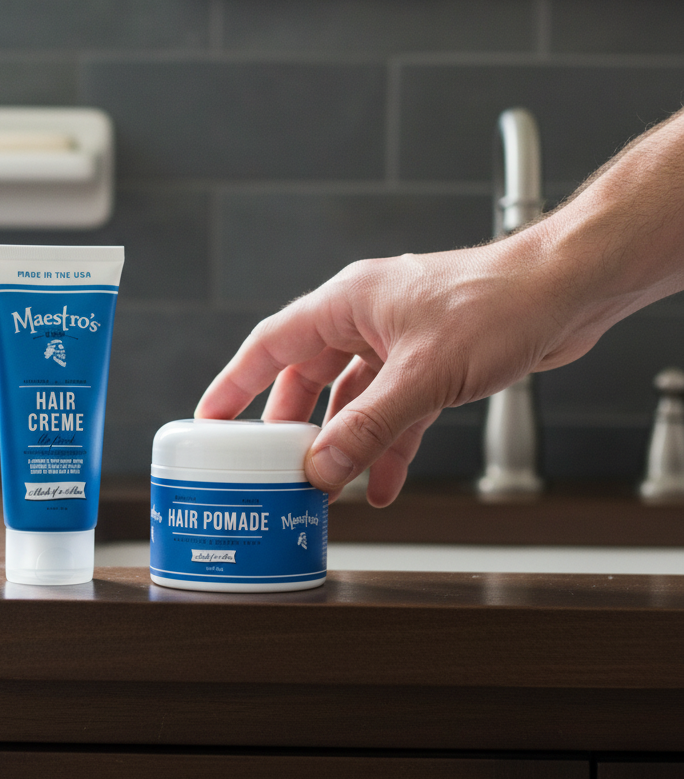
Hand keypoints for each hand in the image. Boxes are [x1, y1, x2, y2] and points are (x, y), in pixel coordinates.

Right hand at [195, 239, 603, 506]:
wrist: (568, 291)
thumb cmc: (498, 302)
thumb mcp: (422, 375)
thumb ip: (369, 425)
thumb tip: (322, 467)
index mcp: (346, 303)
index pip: (271, 344)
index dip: (235, 383)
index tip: (209, 419)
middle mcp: (366, 319)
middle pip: (308, 376)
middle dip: (294, 426)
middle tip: (272, 464)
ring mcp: (399, 342)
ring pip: (354, 399)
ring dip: (345, 443)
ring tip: (329, 487)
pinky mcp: (432, 363)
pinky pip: (395, 410)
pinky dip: (388, 445)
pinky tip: (386, 483)